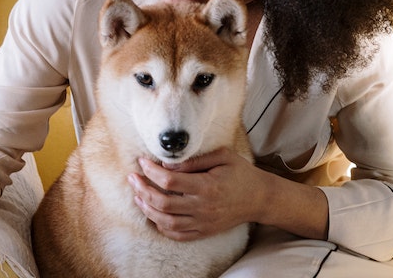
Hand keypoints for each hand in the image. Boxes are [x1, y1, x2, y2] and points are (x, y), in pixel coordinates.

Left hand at [127, 148, 261, 241]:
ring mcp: (203, 222)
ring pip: (166, 222)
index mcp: (207, 186)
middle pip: (163, 203)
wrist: (260, 198)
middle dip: (142, 189)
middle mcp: (203, 207)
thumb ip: (194, 160)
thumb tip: (167, 164)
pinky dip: (162, 227)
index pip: (170, 180)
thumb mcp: (222, 156)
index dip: (151, 171)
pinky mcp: (205, 231)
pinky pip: (178, 235)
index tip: (142, 162)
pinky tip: (153, 216)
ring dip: (147, 210)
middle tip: (132, 178)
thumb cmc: (240, 173)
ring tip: (138, 196)